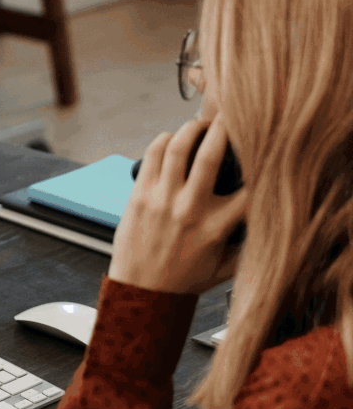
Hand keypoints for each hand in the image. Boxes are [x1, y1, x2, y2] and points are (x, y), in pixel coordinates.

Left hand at [107, 114, 248, 294]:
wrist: (141, 290)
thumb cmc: (183, 279)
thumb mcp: (225, 269)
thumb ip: (248, 247)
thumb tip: (268, 226)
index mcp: (216, 227)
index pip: (249, 189)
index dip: (260, 167)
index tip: (263, 153)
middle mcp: (189, 208)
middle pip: (212, 155)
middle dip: (224, 130)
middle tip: (230, 118)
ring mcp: (162, 198)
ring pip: (178, 147)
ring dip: (191, 128)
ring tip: (199, 125)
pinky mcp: (139, 193)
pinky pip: (152, 155)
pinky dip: (163, 139)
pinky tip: (171, 138)